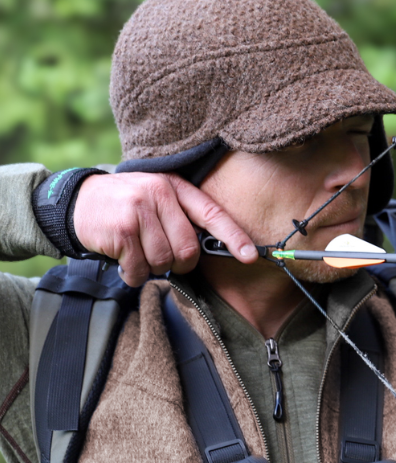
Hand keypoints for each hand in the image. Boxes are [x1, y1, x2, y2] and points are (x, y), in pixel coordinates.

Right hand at [73, 173, 257, 286]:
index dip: (233, 237)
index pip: (212, 213)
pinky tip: (124, 261)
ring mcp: (139, 211)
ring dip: (152, 269)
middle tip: (163, 258)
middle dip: (179, 264)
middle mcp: (159, 194)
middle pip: (188, 249)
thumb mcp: (157, 198)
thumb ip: (182, 217)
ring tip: (138, 254)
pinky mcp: (122, 230)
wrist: (78, 200)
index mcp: (175, 187)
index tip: (250, 256)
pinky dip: (133, 275)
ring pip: (164, 261)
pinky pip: (140, 269)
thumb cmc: (128, 206)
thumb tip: (213, 249)